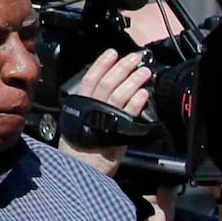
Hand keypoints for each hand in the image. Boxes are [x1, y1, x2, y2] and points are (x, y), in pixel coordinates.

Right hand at [57, 47, 154, 175]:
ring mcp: (104, 118)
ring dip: (134, 80)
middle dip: (122, 67)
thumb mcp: (77, 120)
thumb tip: (104, 91)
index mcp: (79, 103)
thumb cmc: (79, 147)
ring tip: (145, 72)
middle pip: (107, 82)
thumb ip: (88, 105)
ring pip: (119, 94)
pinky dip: (137, 101)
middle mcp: (90, 108)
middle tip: (135, 58)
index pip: (90, 78)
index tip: (112, 53)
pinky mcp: (117, 130)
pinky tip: (145, 93)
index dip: (102, 63)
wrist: (80, 168)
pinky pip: (129, 112)